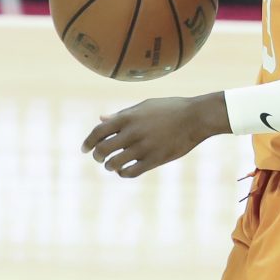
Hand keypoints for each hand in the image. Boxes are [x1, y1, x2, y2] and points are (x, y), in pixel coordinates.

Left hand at [81, 94, 229, 178]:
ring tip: (111, 165)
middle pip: (103, 149)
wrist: (195, 117)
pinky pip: (131, 172)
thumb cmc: (170, 109)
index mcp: (128, 117)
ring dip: (110, 166)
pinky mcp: (154, 159)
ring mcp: (143, 147)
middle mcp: (132, 132)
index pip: (99, 132)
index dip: (88, 142)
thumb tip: (101, 119)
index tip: (84, 149)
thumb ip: (122, 114)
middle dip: (97, 156)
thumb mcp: (144, 106)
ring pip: (115, 163)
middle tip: (99, 158)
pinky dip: (123, 173)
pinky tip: (124, 171)